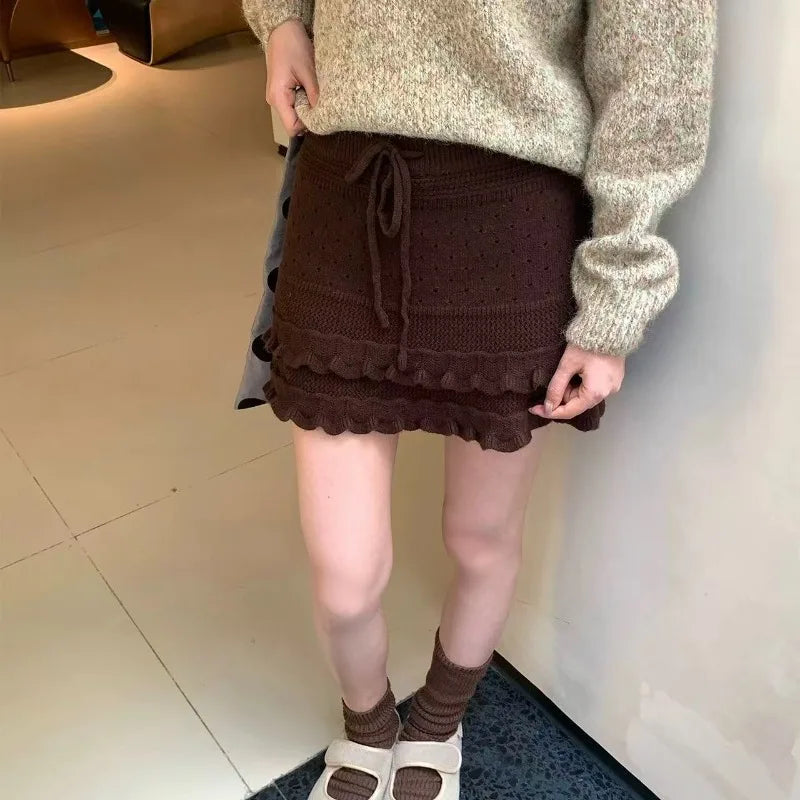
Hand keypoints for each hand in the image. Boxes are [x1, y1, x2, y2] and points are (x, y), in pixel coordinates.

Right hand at [266, 19, 318, 135]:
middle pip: (293, 122)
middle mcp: (274, 101)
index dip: (308, 125)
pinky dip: (304, 100)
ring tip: (313, 91)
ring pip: (295, 114)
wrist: (282, 28)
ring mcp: (277, 97)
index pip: (292, 128)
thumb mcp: (308, 71)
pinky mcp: (281, 92)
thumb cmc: (293, 45)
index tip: (320, 114)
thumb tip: (324, 116)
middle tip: (319, 100)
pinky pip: (294, 104)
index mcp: (278, 98)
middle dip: (308, 116)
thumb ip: (315, 96)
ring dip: (307, 107)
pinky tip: (309, 88)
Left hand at [530, 344, 624, 419]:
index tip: (534, 408)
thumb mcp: (567, 365)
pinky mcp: (615, 378)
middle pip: (578, 403)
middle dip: (563, 395)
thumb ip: (556, 388)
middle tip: (556, 378)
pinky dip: (583, 383)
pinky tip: (579, 370)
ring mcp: (613, 386)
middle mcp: (607, 393)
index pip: (570, 411)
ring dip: (572, 388)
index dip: (550, 411)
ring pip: (586, 395)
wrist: (610, 324)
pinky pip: (595, 387)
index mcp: (595, 393)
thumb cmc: (587, 344)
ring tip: (570, 370)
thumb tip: (547, 408)